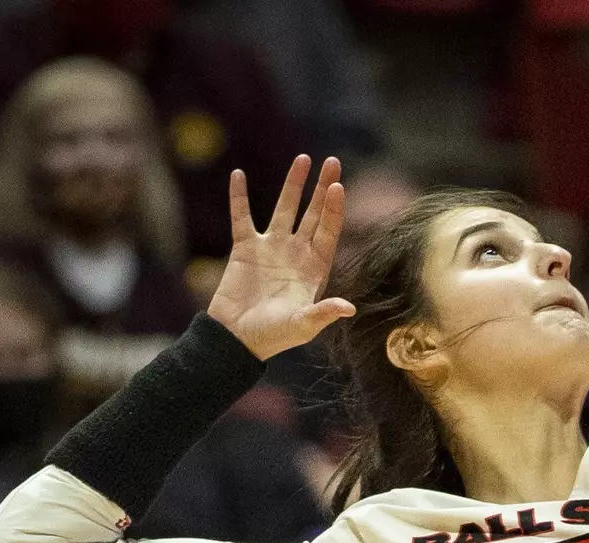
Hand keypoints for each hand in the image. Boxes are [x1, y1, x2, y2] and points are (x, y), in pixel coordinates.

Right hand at [207, 155, 354, 360]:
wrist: (238, 338)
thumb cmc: (275, 336)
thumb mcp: (303, 325)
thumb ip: (324, 312)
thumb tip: (349, 308)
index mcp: (315, 269)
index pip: (329, 231)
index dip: (334, 209)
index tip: (337, 186)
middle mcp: (296, 253)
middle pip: (313, 213)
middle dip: (322, 188)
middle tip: (332, 161)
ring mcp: (271, 248)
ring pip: (284, 208)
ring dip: (293, 185)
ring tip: (302, 158)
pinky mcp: (244, 248)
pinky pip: (241, 217)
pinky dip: (239, 197)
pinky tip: (238, 175)